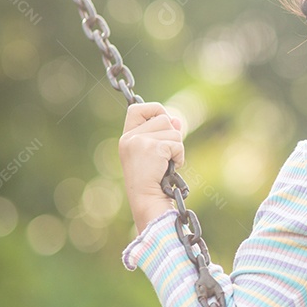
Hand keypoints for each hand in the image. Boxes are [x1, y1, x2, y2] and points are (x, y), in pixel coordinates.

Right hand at [119, 102, 184, 233]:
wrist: (147, 198)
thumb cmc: (151, 179)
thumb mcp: (154, 153)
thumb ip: (164, 133)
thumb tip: (176, 119)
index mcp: (127, 136)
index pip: (136, 108)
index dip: (154, 109)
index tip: (163, 121)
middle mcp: (130, 136)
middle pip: (163, 118)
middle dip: (171, 135)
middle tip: (164, 155)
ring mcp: (140, 141)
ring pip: (174, 130)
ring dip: (176, 147)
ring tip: (165, 163)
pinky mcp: (153, 148)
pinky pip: (178, 144)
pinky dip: (179, 156)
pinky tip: (169, 168)